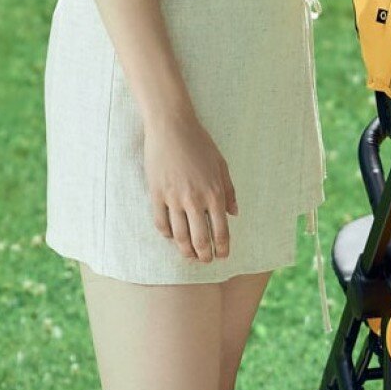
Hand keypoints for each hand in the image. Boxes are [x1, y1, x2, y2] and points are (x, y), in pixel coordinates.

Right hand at [144, 108, 237, 263]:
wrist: (172, 127)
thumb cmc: (200, 144)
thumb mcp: (222, 165)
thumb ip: (229, 191)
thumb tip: (234, 214)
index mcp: (215, 194)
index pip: (220, 231)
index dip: (222, 248)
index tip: (223, 256)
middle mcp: (195, 200)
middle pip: (200, 239)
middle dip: (204, 255)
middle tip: (205, 261)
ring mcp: (174, 198)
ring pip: (179, 236)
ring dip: (185, 250)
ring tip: (189, 255)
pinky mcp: (156, 194)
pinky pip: (160, 222)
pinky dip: (166, 234)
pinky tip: (171, 237)